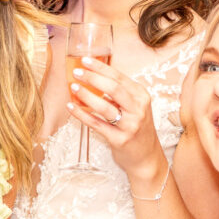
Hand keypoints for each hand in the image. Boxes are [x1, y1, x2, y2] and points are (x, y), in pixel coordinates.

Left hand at [67, 56, 165, 180]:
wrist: (146, 157)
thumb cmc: (137, 128)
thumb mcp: (135, 107)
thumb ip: (119, 93)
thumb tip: (94, 76)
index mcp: (141, 96)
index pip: (119, 77)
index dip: (100, 67)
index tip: (85, 60)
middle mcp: (138, 109)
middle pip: (113, 88)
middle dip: (92, 78)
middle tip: (76, 72)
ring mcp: (130, 125)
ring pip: (104, 106)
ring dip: (86, 95)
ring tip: (73, 87)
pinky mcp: (119, 140)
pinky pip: (96, 124)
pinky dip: (82, 114)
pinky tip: (71, 107)